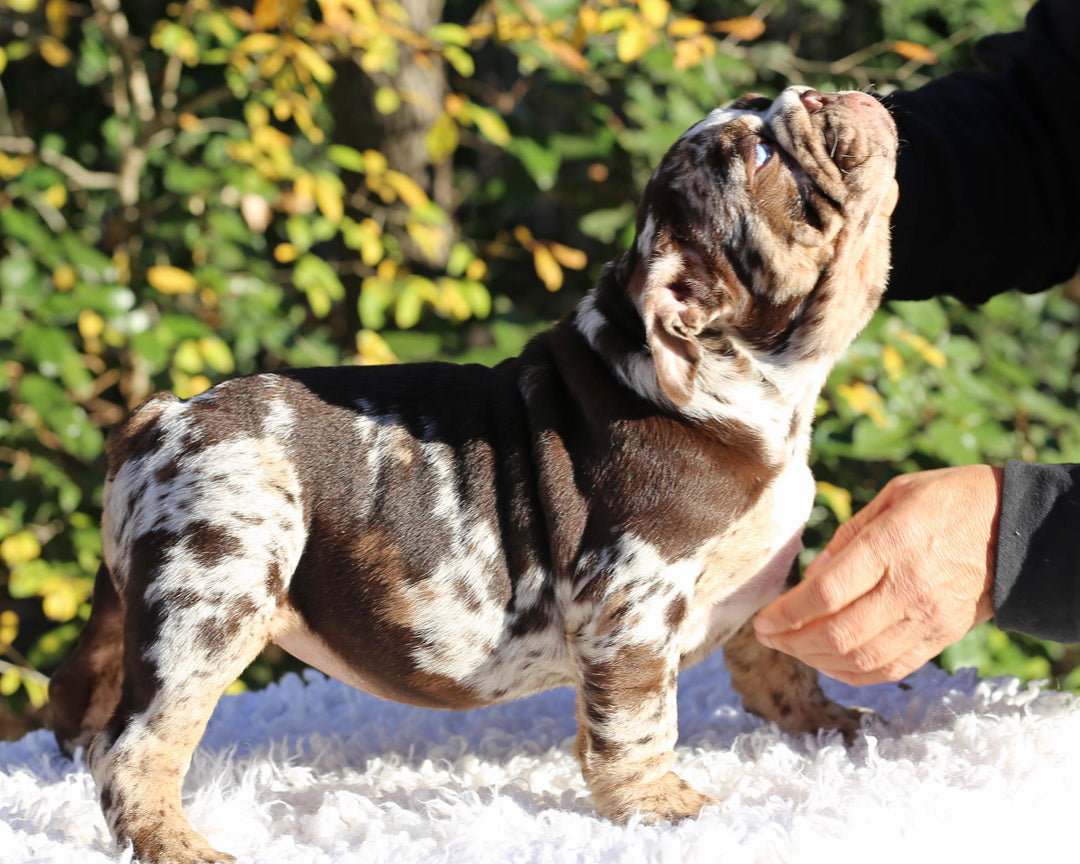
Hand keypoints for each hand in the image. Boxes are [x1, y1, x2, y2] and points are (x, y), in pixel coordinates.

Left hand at [753, 465, 1001, 685]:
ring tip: (791, 648)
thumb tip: (812, 577)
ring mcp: (926, 619)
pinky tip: (827, 662)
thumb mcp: (894, 496)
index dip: (787, 613)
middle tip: (768, 636)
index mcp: (892, 545)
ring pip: (860, 659)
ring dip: (816, 660)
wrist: (1017, 529)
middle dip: (792, 642)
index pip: (826, 594)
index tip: (762, 619)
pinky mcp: (939, 638)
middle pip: (838, 634)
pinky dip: (851, 673)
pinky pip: (888, 669)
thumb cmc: (948, 501)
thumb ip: (849, 535)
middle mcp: (908, 588)